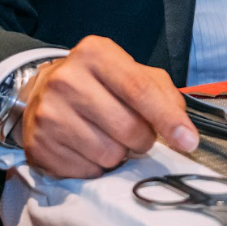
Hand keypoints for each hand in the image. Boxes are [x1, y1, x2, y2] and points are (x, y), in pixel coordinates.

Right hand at [18, 36, 196, 177]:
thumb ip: (162, 92)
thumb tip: (182, 128)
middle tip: (137, 133)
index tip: (188, 140)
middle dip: (143, 139)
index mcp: (95, 54)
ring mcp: (49, 113)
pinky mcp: (38, 144)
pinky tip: (89, 148)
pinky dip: (97, 166)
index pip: (140, 90)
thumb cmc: (97, 82)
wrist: (42, 92)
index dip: (168, 119)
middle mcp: (67, 79)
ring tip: (110, 137)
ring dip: (121, 154)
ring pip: (109, 154)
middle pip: (128, 127)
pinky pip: (87, 171)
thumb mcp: (130, 71)